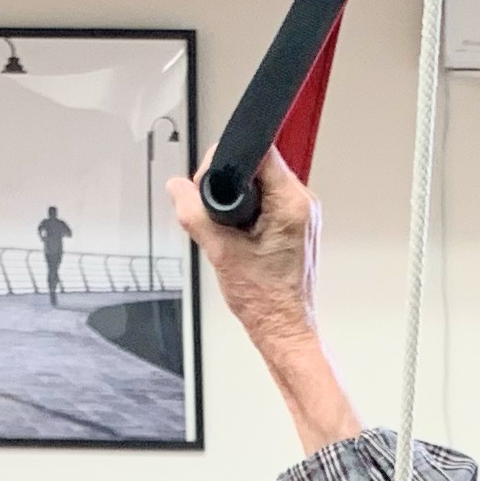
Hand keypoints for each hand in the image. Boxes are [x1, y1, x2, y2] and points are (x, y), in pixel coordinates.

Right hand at [175, 158, 361, 454]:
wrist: (284, 330)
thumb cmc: (266, 301)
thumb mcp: (220, 252)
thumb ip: (195, 214)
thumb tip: (177, 188)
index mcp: (291, 203)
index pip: (259, 151)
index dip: (225, 161)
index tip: (209, 184)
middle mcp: (303, 203)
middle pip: (258, 165)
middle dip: (228, 182)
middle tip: (213, 213)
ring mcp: (302, 214)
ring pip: (261, 183)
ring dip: (237, 198)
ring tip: (227, 229)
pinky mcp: (296, 224)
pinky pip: (267, 201)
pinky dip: (248, 211)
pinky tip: (238, 235)